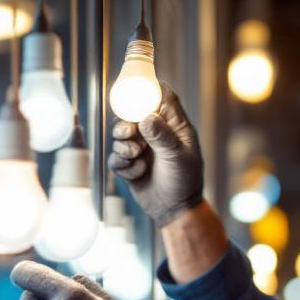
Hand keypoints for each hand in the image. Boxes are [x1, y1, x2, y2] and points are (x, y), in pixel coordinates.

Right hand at [108, 83, 203, 226]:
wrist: (176, 210)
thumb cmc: (185, 181)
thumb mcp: (178, 157)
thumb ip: (163, 137)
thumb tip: (146, 117)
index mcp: (173, 125)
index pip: (161, 97)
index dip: (147, 90)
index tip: (135, 94)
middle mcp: (154, 132)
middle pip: (130, 113)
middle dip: (125, 122)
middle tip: (130, 132)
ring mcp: (140, 147)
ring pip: (118, 134)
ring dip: (123, 145)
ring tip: (136, 155)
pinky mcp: (128, 164)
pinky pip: (115, 158)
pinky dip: (124, 165)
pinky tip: (138, 173)